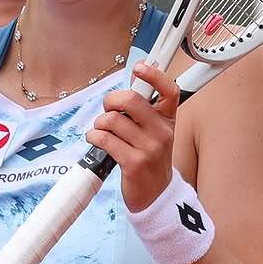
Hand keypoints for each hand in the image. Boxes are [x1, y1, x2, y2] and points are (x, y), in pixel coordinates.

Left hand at [86, 62, 179, 213]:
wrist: (156, 196)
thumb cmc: (150, 160)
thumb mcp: (154, 133)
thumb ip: (144, 109)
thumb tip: (135, 78)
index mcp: (168, 120)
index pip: (168, 90)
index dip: (154, 75)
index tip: (139, 67)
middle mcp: (162, 132)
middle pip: (131, 101)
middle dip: (111, 101)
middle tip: (108, 109)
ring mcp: (149, 148)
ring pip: (112, 121)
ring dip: (99, 123)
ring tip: (101, 131)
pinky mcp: (133, 163)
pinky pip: (105, 139)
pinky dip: (94, 137)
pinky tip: (96, 140)